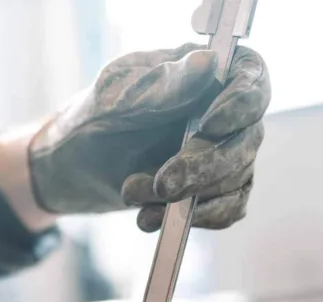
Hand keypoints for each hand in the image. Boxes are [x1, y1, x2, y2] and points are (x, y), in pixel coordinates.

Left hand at [26, 43, 269, 230]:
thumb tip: (207, 63)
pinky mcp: (216, 188)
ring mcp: (224, 151)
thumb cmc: (92, 119)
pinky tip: (151, 218)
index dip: (242, 101)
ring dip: (188, 196)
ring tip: (131, 194)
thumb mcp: (115, 97)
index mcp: (203, 72)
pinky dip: (194, 217)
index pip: (250, 75)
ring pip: (236, 177)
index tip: (211, 124)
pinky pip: (228, 208)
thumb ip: (159, 85)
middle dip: (205, 166)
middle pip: (246, 136)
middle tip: (162, 184)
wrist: (72, 169)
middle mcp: (223, 109)